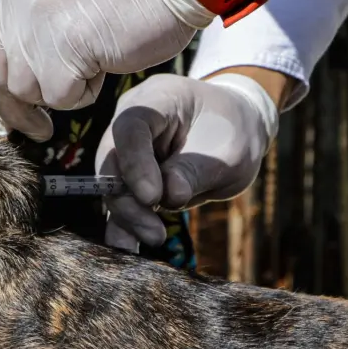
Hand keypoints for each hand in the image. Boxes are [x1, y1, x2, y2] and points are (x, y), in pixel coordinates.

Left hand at [0, 0, 214, 141]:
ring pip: (26, 89)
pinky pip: (59, 96)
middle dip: (17, 108)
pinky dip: (84, 94)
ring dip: (61, 92)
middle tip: (40, 128)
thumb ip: (26, 36)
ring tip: (92, 63)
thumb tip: (1, 106)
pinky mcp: (65, 42)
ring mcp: (38, 16)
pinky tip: (104, 66)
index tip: (12, 108)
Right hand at [94, 72, 279, 251]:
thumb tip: (167, 197)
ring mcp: (125, 149)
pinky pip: (122, 201)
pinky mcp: (128, 176)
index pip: (132, 128)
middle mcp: (130, 121)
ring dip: (127, 218)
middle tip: (154, 233)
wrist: (235, 130)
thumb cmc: (234, 132)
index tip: (152, 198)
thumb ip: (195, 171)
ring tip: (151, 241)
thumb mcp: (227, 151)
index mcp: (156, 98)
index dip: (136, 164)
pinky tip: (128, 249)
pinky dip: (126, 225)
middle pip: (112, 161)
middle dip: (129, 201)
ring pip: (112, 186)